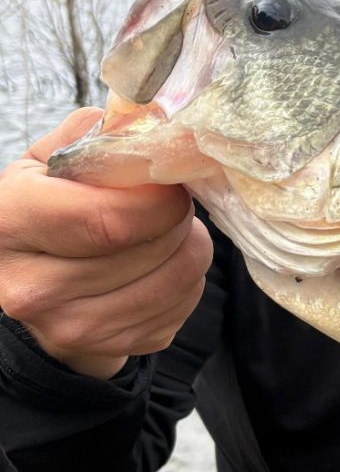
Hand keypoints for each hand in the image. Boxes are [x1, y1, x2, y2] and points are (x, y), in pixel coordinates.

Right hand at [0, 109, 211, 379]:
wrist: (35, 286)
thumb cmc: (47, 211)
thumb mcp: (48, 164)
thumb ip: (91, 136)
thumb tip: (146, 121)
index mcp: (8, 223)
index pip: (105, 218)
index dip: (156, 197)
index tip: (169, 181)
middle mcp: (30, 287)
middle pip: (146, 248)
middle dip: (178, 217)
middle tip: (173, 202)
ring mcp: (69, 328)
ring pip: (174, 280)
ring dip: (190, 248)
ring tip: (170, 232)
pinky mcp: (107, 350)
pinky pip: (180, 308)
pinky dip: (185, 282)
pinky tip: (160, 267)